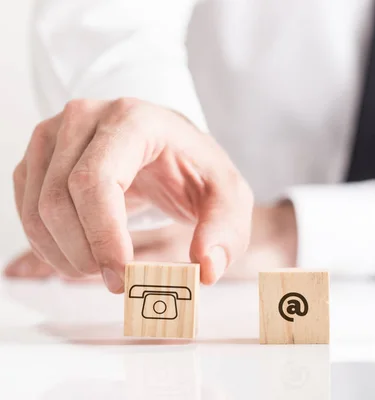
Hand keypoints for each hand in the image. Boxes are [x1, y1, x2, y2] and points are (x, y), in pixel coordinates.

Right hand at [11, 98, 252, 291]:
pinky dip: (50, 245)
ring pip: (36, 208)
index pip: (97, 180)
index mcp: (134, 119)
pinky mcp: (40, 157)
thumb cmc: (196, 169)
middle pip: (59, 198)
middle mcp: (85, 118)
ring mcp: (55, 134)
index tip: (124, 276)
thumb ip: (225, 230)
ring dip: (65, 255)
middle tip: (119, 283)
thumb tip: (206, 269)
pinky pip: (26, 209)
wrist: (170, 149)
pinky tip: (83, 255)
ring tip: (103, 271)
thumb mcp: (228, 196)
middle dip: (86, 253)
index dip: (104, 235)